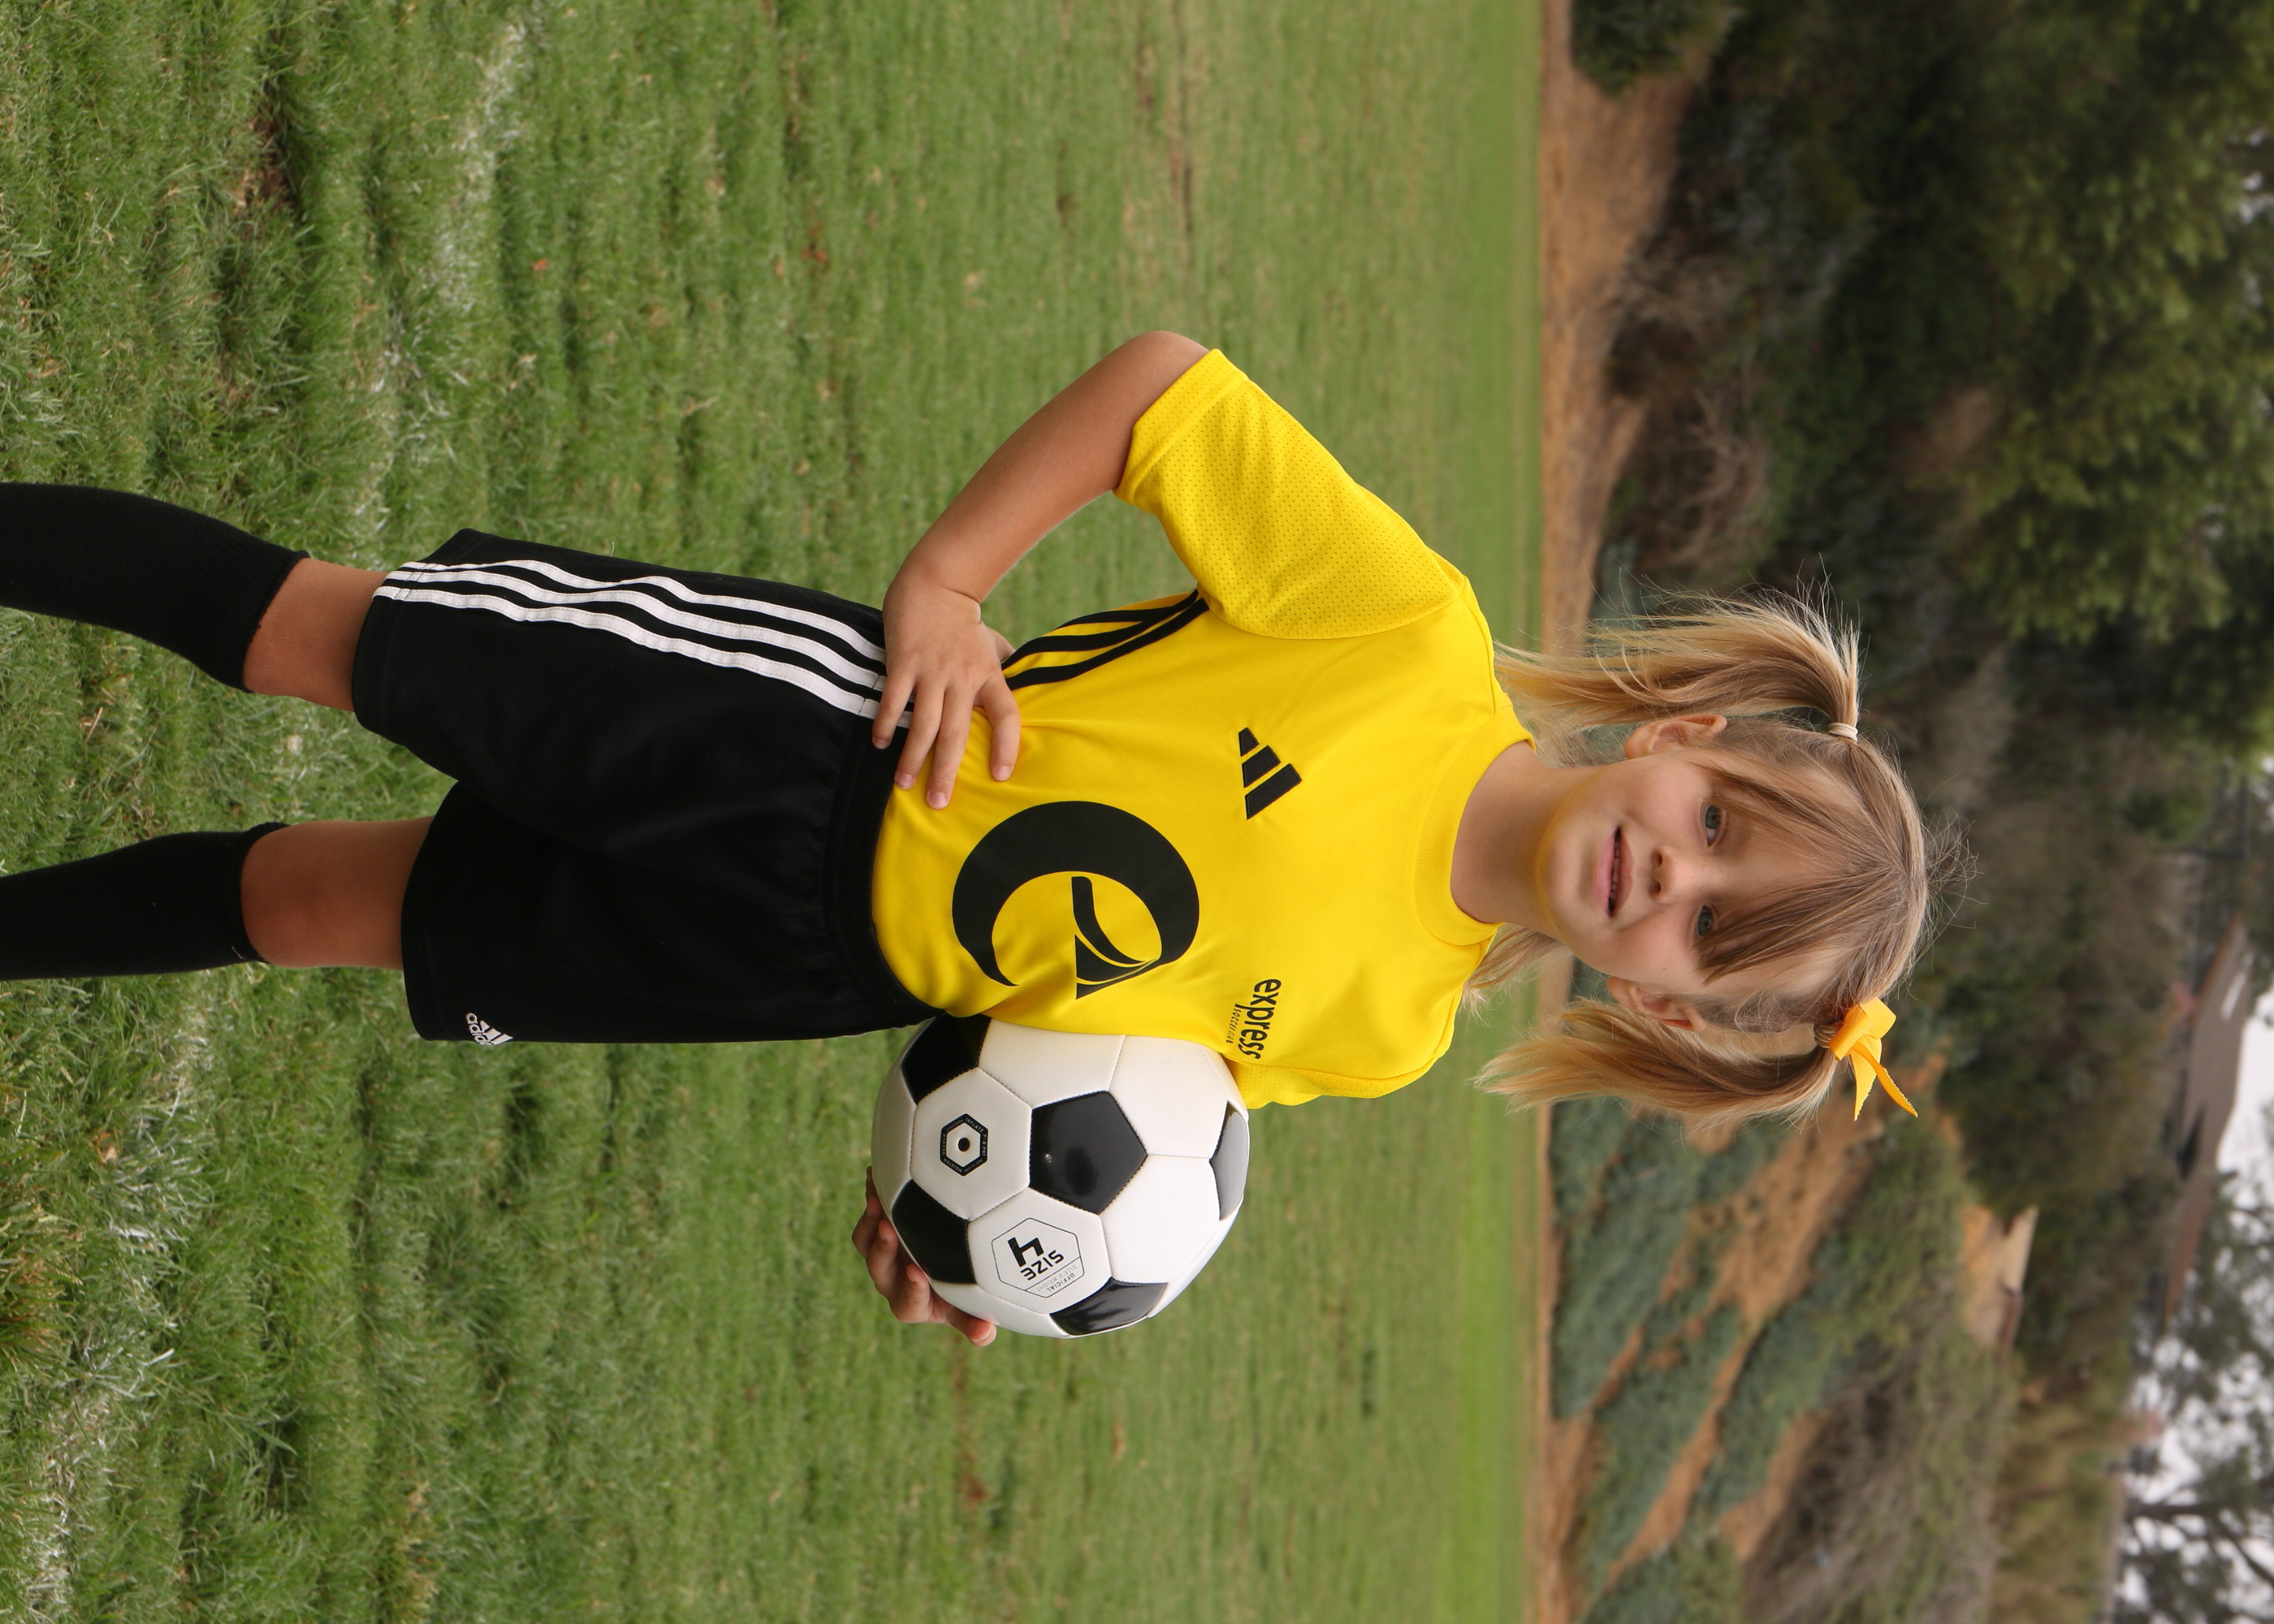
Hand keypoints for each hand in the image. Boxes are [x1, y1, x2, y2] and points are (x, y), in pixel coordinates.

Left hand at [852, 1169, 997, 1346]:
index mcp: (911, 1303)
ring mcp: (882, 1252)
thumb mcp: (966, 1308)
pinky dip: (873, 1194)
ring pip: (866, 1241)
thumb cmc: (958, 1291)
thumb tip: (986, 1333)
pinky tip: (877, 1173)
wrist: (944, 1263)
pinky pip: (870, 1212)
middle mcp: (891, 1279)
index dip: (912, 1288)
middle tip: (888, 1230)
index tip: (918, 1272)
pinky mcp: (878, 1227)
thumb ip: (974, 1322)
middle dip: (882, 1250)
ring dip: (869, 1222)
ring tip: (876, 1201)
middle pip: (878, 1268)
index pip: (907, 1302)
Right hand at [874, 572, 1020, 808]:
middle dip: (946, 771)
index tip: (1000, 776)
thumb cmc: (966, 623)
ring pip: (923, 723)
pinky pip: (893, 700)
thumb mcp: (995, 645)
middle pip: (957, 732)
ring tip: (903, 784)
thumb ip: (1009, 671)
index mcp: (989, 675)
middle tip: (939, 802)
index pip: (1006, 714)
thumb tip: (1030, 694)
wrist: (936, 584)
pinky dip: (886, 724)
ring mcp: (931, 670)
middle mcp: (962, 677)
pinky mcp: (903, 662)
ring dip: (912, 757)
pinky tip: (880, 744)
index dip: (1006, 745)